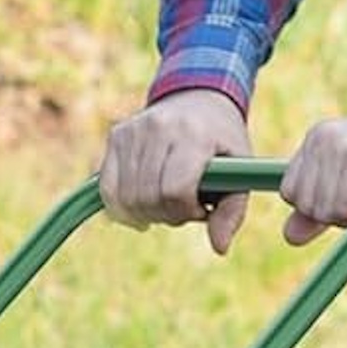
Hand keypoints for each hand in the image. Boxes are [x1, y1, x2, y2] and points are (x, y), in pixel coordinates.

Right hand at [98, 88, 255, 255]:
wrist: (199, 99)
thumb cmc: (221, 144)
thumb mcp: (239, 174)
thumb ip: (232, 212)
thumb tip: (220, 248)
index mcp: (194, 135)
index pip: (174, 191)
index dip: (185, 211)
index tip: (199, 208)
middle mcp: (160, 127)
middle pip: (148, 198)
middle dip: (166, 214)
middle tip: (182, 207)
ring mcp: (134, 130)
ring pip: (126, 198)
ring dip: (145, 212)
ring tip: (164, 201)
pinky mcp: (117, 136)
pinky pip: (108, 190)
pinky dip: (121, 208)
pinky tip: (139, 206)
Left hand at [277, 102, 346, 245]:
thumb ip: (318, 210)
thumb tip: (288, 235)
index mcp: (317, 137)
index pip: (290, 192)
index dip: (319, 204)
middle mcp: (323, 138)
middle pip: (304, 206)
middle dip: (335, 211)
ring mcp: (341, 150)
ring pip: (324, 212)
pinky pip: (346, 213)